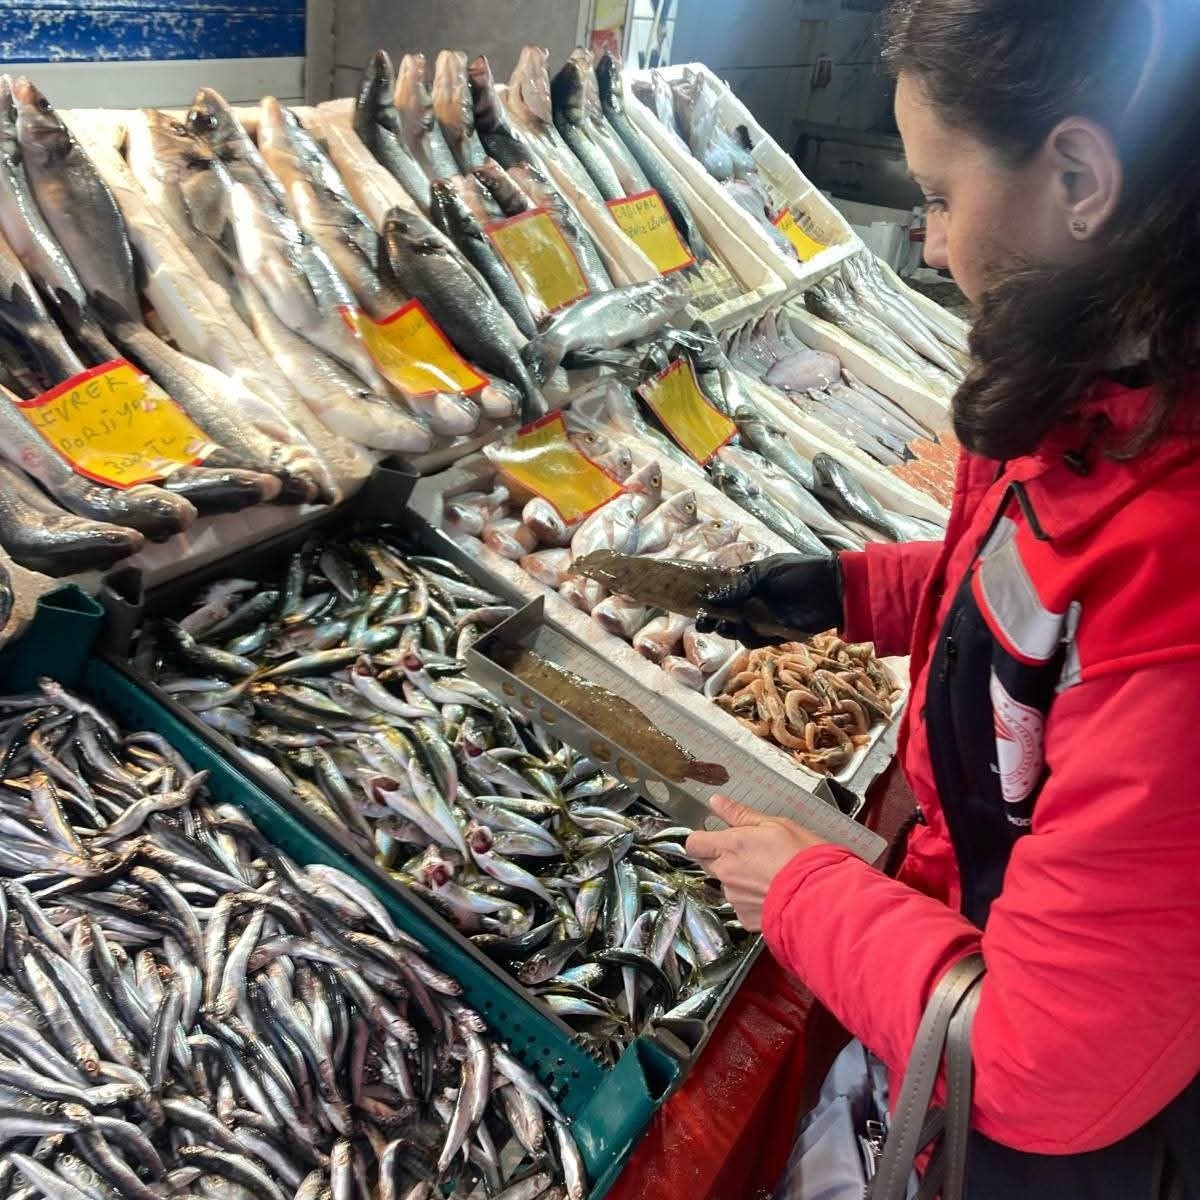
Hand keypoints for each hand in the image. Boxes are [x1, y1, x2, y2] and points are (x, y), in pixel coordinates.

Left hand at [686, 795, 828, 930]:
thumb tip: (716, 802)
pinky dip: (752, 900)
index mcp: (730, 846)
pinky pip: (741, 905)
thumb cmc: (802, 857)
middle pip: (708, 863)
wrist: (820, 898)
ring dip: (739, 880)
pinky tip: (772, 893)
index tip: (714, 837)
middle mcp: (726, 873)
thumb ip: (740, 814)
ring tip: (768, 875)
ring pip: (726, 885)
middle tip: (749, 853)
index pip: (693, 843)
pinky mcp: (745, 918)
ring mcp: (734, 898)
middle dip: (722, 857)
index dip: (701, 839)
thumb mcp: (775, 824)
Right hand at [694, 553, 843, 646]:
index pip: (723, 592)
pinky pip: (754, 640)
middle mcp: (753, 602)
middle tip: (702, 621)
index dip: (708, 597)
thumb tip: (709, 597)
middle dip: (711, 618)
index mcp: (750, 583)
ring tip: (723, 625)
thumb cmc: (800, 572)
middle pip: (725, 614)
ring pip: (736, 629)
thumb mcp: (766, 573)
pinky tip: (744, 630)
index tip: (695, 601)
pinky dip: (746, 638)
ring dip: (727, 629)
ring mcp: (763, 619)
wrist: (832, 588)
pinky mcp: (775, 635)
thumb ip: (739, 586)